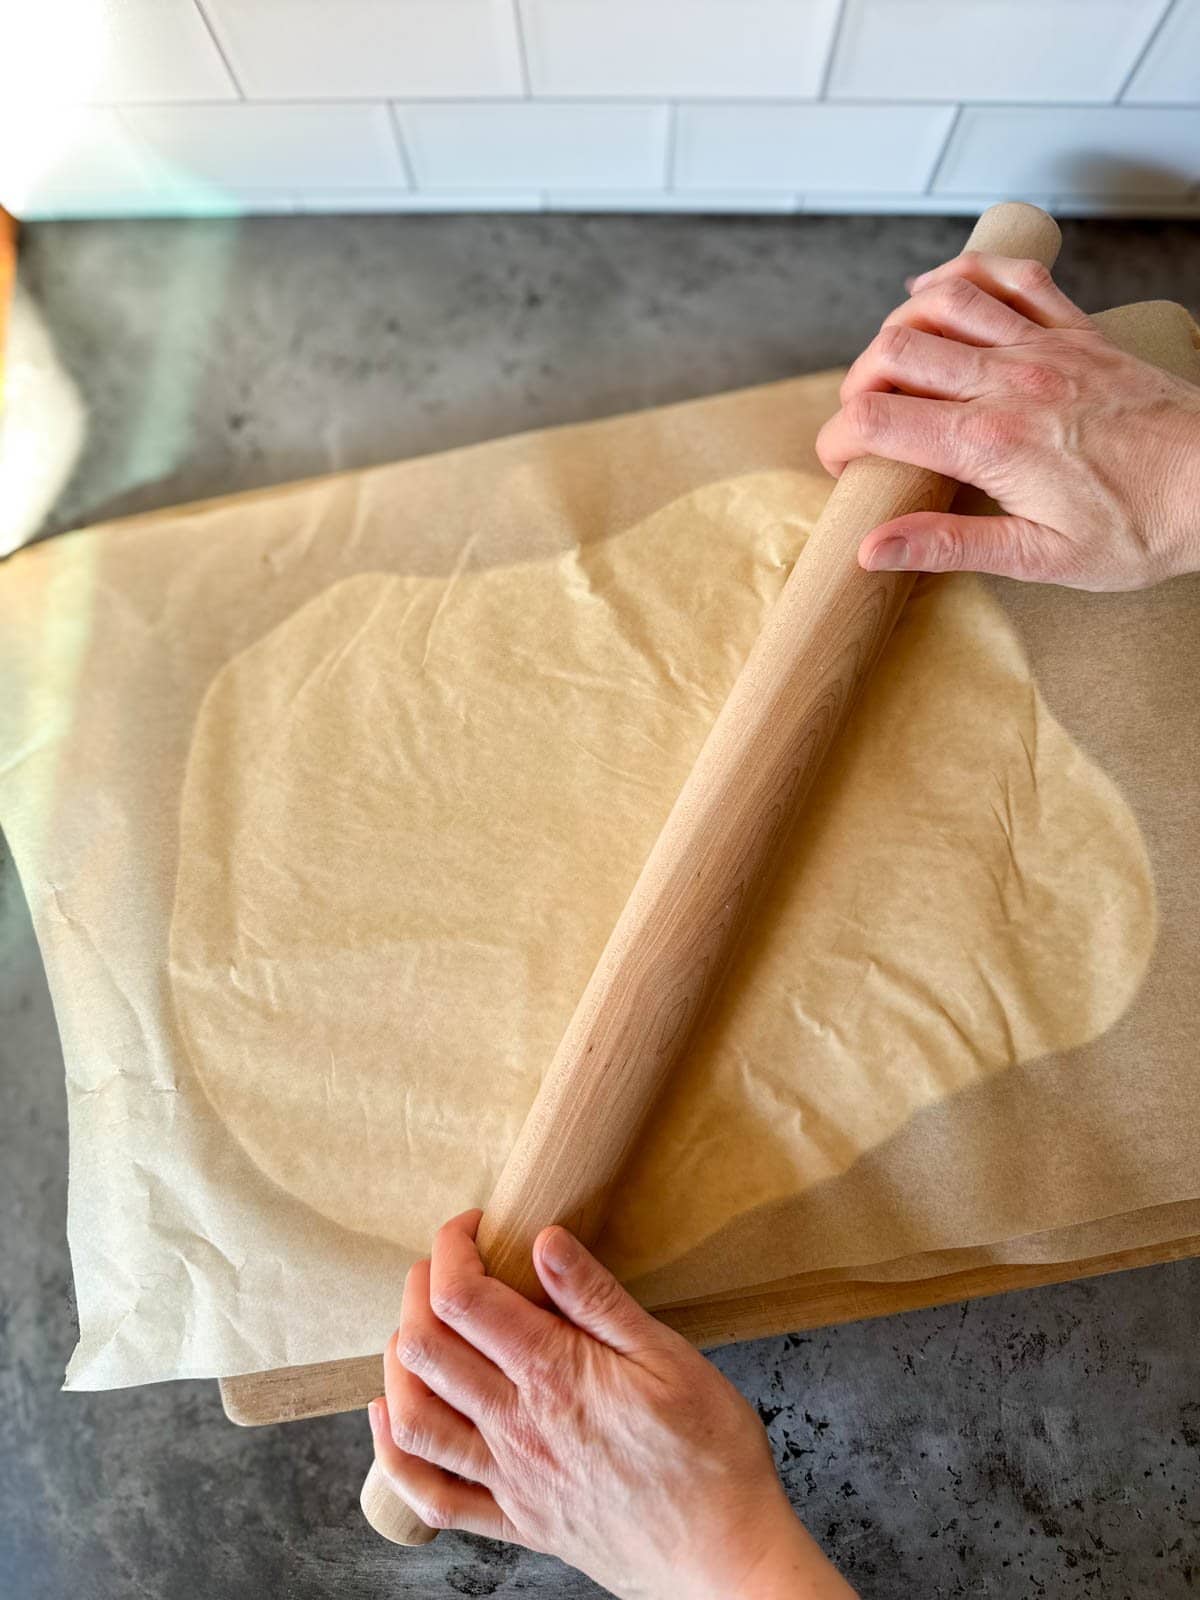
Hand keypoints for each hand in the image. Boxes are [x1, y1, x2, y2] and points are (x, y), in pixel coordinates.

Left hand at [368, 1211, 856, 1599]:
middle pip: (425, 1347)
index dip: (452, 1248)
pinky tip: (391, 1418)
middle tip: (447, 1264)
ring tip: (418, 1326)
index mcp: (556, 1375)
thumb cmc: (710, 1452)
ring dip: (400, 1363)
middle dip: (419, 1289)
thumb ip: (598, 1299)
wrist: (726, 1554)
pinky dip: (394, 1456)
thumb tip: (544, 1241)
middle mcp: (517, 1427)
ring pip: (414, 1418)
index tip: (474, 1225)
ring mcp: (510, 1479)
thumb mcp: (669, 1356)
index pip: (465, 1298)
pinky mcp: (516, 1521)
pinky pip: (431, 1496)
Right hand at [816, 251, 1199, 590]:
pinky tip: (936, 293)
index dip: (836, 440)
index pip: (876, 422)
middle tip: (860, 422)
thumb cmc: (1139, 529)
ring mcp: (1044, 347)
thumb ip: (949, 545)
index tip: (840, 464)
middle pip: (894, 352)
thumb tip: (873, 547)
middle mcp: (1010, 381)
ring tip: (888, 366)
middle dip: (855, 385)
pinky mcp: (1076, 331)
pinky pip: (1009, 279)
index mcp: (991, 443)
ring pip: (942, 305)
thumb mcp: (1039, 559)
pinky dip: (962, 276)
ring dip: (897, 328)